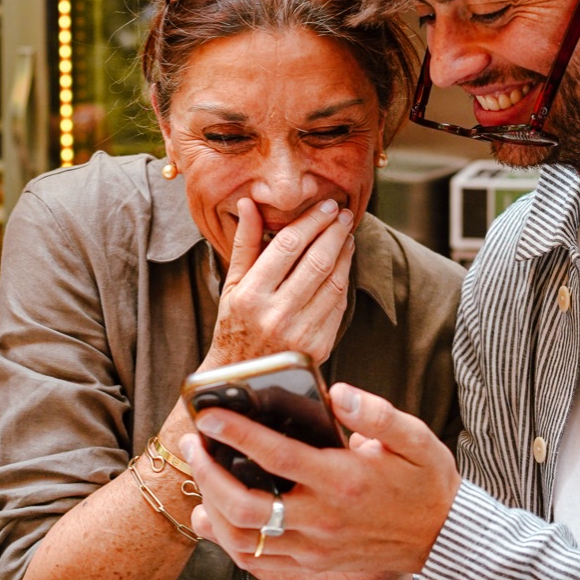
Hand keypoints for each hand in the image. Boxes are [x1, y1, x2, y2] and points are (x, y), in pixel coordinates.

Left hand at [181, 383, 461, 579]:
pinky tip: (212, 515)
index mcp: (345, 479)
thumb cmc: (428, 483)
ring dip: (211, 506)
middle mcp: (324, 518)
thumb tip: (338, 392)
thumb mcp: (417, 438)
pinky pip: (258, 558)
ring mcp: (315, 546)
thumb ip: (377, 412)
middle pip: (246, 505)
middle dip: (208, 472)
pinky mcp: (313, 562)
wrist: (445, 541)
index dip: (237, 434)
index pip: (277, 456)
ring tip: (199, 473)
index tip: (208, 414)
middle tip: (192, 442)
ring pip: (244, 538)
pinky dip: (227, 539)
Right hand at [204, 196, 355, 369]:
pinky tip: (344, 264)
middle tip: (344, 213)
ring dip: (345, 253)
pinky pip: (338, 305)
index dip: (311, 221)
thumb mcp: (232, 284)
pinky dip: (344, 280)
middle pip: (316, 261)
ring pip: (333, 282)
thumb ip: (244, 243)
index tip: (326, 205)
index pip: (288, 245)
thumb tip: (248, 203)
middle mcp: (276, 315)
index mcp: (251, 295)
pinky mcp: (319, 347)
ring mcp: (300, 333)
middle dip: (334, 231)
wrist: (242, 376)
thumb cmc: (234, 325)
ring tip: (347, 234)